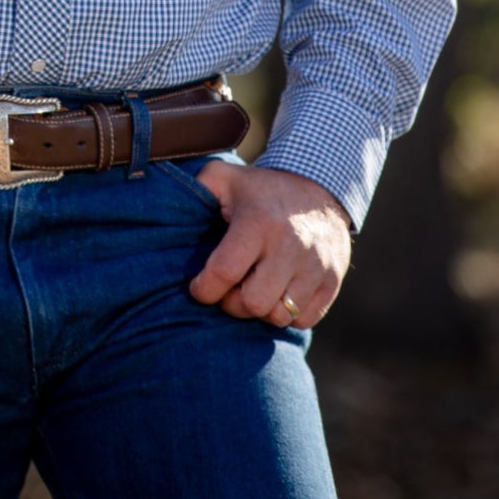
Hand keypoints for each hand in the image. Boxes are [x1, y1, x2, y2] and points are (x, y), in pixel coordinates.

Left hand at [187, 161, 351, 329]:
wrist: (320, 187)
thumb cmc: (261, 189)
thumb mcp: (226, 178)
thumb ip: (197, 189)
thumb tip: (166, 206)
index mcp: (258, 223)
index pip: (225, 272)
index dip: (204, 289)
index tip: (198, 287)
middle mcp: (289, 246)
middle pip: (253, 303)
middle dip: (233, 304)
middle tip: (228, 290)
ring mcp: (315, 266)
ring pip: (280, 316)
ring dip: (261, 310)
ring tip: (253, 290)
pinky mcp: (332, 281)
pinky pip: (305, 319)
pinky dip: (288, 315)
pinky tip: (278, 294)